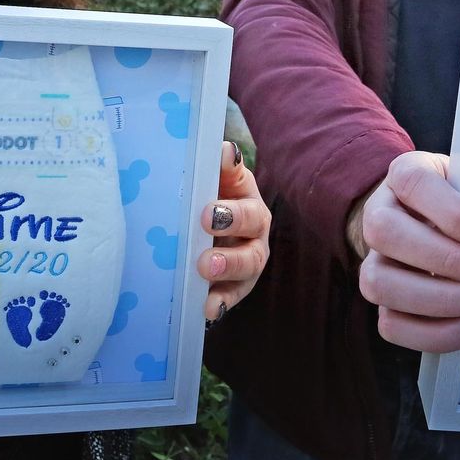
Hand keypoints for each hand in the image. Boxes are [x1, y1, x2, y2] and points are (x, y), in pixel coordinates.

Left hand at [198, 141, 269, 325]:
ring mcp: (248, 262)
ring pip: (248, 263)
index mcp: (247, 201)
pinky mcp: (236, 288)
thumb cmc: (207, 206)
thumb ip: (219, 170)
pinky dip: (220, 302)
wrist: (204, 241)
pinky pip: (232, 296)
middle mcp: (254, 231)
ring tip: (205, 267)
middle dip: (231, 224)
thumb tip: (225, 150)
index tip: (209, 205)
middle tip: (206, 223)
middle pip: (251, 226)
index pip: (245, 194)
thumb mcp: (213, 187)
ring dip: (228, 265)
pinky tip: (208, 308)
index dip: (232, 198)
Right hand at [351, 150, 459, 352]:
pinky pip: (390, 325)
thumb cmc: (458, 203)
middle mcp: (377, 214)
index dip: (455, 214)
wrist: (430, 222)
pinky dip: (435, 333)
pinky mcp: (381, 299)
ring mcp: (373, 259)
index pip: (414, 183)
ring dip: (440, 299)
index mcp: (403, 175)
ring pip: (379, 283)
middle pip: (386, 234)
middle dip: (448, 261)